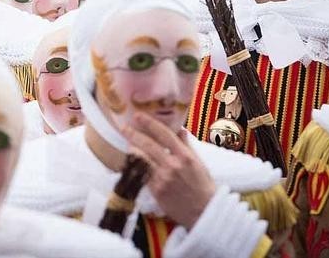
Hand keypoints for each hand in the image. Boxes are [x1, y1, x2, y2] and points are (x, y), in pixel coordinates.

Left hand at [120, 113, 215, 229]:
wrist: (204, 211)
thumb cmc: (202, 186)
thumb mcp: (198, 162)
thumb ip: (186, 145)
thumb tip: (179, 129)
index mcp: (185, 156)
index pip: (164, 134)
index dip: (149, 123)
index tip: (138, 116)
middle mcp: (173, 165)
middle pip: (148, 145)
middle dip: (133, 134)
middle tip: (124, 127)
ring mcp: (163, 178)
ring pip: (142, 159)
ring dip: (133, 150)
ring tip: (129, 144)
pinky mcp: (156, 190)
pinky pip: (142, 174)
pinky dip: (137, 166)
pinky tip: (133, 161)